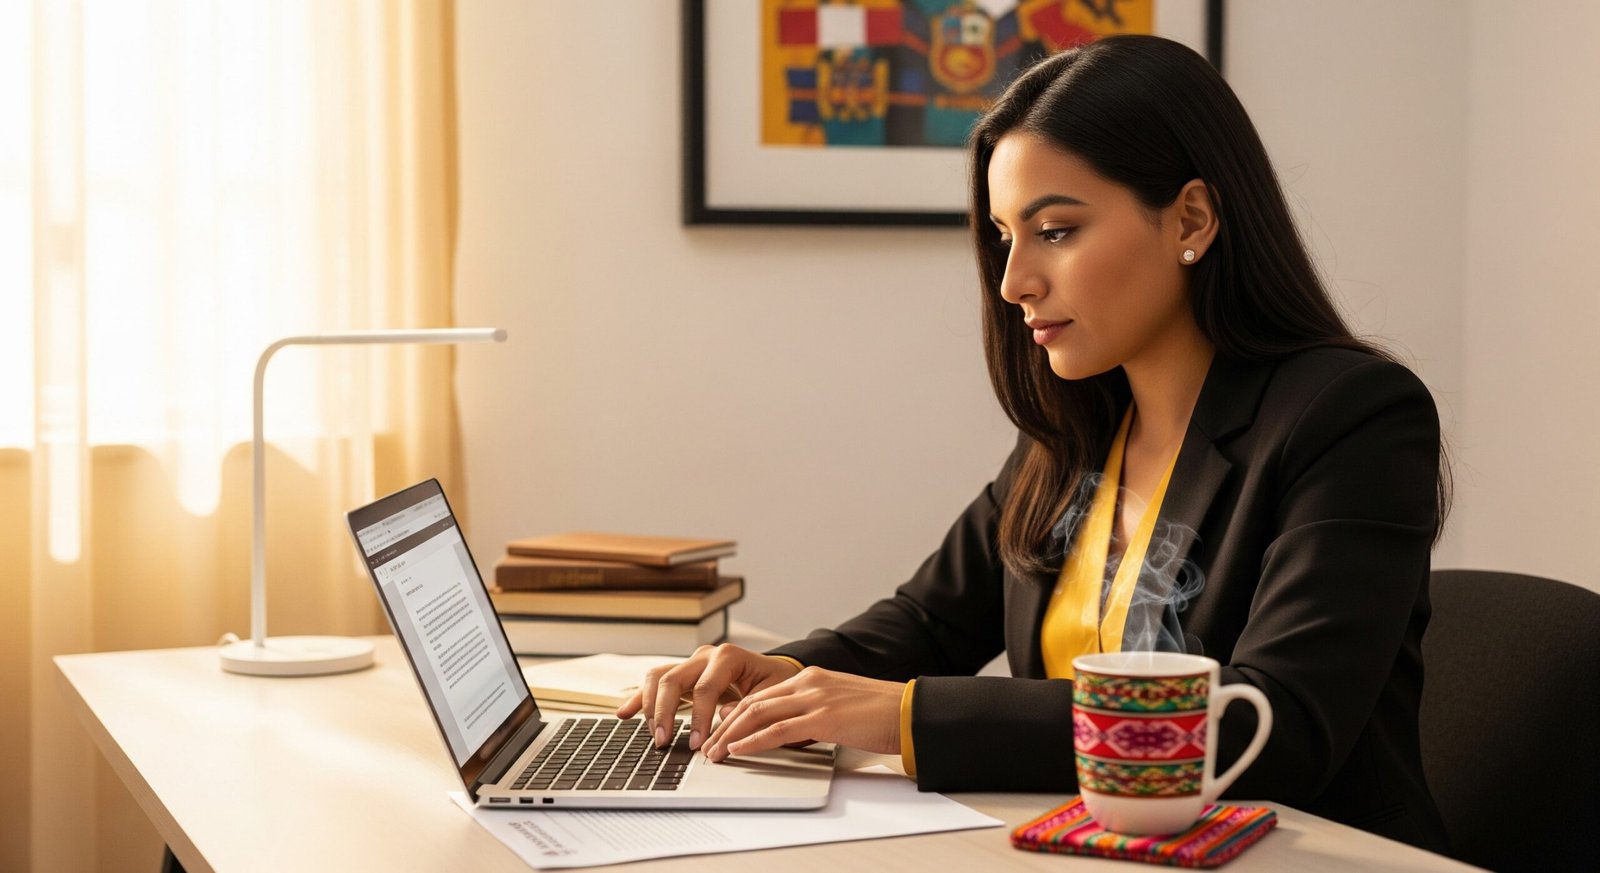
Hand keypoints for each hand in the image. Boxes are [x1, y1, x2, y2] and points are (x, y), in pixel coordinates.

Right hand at [615, 644, 800, 750]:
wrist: (776, 673)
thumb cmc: (776, 685)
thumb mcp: (772, 695)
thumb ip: (751, 705)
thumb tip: (722, 717)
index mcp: (728, 657)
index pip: (705, 687)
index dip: (698, 717)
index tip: (697, 744)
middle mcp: (705, 656)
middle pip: (673, 679)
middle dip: (665, 713)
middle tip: (664, 742)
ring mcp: (691, 663)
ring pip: (659, 677)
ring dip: (651, 707)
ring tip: (653, 735)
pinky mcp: (683, 675)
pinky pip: (655, 682)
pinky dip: (639, 698)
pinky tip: (624, 714)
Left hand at [701, 666, 903, 762]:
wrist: (909, 711)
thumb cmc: (879, 713)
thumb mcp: (837, 706)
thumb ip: (809, 712)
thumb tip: (783, 729)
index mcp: (810, 678)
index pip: (761, 695)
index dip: (734, 715)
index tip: (719, 732)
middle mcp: (808, 682)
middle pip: (752, 703)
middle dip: (725, 726)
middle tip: (708, 746)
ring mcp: (815, 698)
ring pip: (758, 714)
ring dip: (731, 736)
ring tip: (715, 753)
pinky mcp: (823, 718)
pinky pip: (778, 730)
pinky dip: (753, 740)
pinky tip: (738, 750)